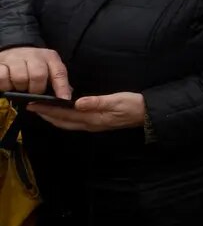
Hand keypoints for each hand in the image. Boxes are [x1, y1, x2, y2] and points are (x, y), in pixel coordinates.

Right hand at [0, 47, 71, 96]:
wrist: (14, 50)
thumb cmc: (34, 65)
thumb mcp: (49, 69)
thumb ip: (58, 83)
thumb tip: (64, 99)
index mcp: (50, 57)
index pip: (59, 73)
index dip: (62, 88)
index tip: (63, 99)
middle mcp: (34, 55)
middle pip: (38, 75)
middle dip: (36, 89)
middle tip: (32, 92)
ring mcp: (16, 58)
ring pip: (20, 77)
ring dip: (20, 87)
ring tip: (19, 88)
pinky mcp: (0, 62)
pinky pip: (2, 77)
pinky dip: (5, 85)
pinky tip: (7, 85)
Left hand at [29, 92, 145, 131]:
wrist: (148, 115)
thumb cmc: (134, 106)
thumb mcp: (117, 101)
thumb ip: (97, 102)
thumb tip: (77, 103)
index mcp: (93, 118)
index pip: (65, 115)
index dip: (49, 110)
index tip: (34, 104)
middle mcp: (90, 124)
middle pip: (63, 122)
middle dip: (46, 115)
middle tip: (31, 107)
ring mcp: (93, 125)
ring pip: (67, 123)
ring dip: (53, 118)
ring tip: (42, 110)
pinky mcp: (97, 122)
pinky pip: (74, 122)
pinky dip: (64, 118)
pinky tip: (62, 112)